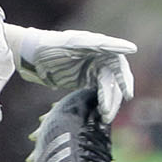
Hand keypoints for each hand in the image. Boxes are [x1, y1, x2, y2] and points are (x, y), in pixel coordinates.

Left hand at [16, 27, 137, 120]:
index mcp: (99, 46)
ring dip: (108, 102)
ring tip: (104, 117)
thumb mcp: (73, 44)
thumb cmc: (51, 45)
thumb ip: (99, 45)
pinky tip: (101, 114)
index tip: (129, 94)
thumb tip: (130, 48)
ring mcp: (94, 68)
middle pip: (114, 80)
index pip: (118, 63)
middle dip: (113, 97)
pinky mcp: (87, 78)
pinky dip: (102, 102)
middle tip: (108, 113)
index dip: (125, 79)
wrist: (31, 54)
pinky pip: (100, 92)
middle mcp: (100, 56)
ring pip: (108, 88)